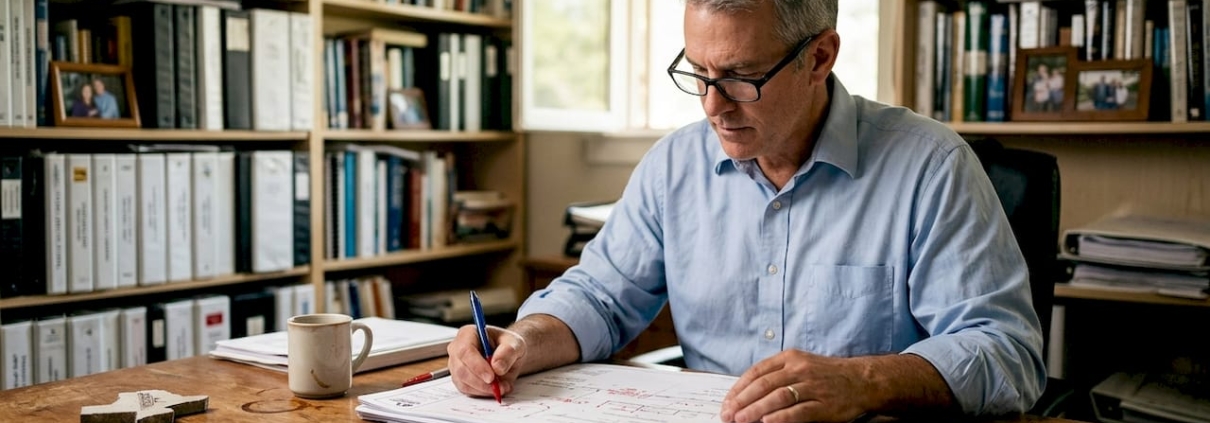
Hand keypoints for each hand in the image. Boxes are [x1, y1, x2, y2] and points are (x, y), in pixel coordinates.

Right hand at [447, 324, 526, 397]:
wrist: (507, 355)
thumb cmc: (508, 345)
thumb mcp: (515, 344)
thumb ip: (508, 352)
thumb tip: (497, 366)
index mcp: (468, 333)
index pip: (465, 350)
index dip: (477, 366)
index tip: (491, 377)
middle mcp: (457, 348)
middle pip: (461, 369)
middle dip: (481, 382)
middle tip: (500, 386)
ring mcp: (456, 365)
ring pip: (463, 382)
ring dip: (484, 389)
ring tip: (503, 386)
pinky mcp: (459, 379)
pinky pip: (467, 390)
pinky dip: (482, 392)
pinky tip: (495, 388)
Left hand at [720, 350, 870, 422]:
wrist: (862, 380)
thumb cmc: (827, 374)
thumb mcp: (801, 364)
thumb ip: (777, 374)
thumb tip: (747, 393)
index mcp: (790, 357)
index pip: (757, 372)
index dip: (739, 388)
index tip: (727, 402)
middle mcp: (799, 369)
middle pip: (764, 385)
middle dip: (742, 401)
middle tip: (728, 414)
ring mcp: (812, 386)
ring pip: (778, 397)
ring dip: (756, 410)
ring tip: (741, 420)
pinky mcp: (824, 404)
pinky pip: (798, 411)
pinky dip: (780, 417)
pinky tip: (766, 422)